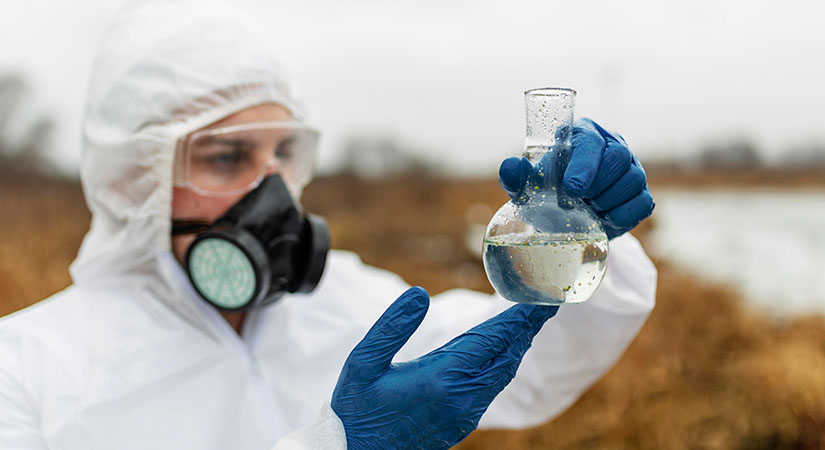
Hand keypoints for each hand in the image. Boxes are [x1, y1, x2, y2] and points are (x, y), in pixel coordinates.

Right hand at [331, 287, 557, 449]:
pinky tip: (501, 356)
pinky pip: (491, 389)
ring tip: (527, 325)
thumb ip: (392, 326)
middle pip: (505, 356)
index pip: (490, 340)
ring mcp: (464, 414)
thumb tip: (420, 294)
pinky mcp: (460, 423)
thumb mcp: (363, 363)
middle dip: (525, 329)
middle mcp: (461, 397)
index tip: (539, 300)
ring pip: (501, 375)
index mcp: (441, 378)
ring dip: (515, 348)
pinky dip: (502, 366)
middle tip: (544, 306)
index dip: (516, 319)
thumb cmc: (356, 408)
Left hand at [499, 118, 654, 238]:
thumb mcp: (528, 186)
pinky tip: (605, 219)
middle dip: (597, 185)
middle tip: (579, 201)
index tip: (571, 189)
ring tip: (589, 210)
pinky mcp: (642, 192)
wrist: (567, 218)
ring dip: (608, 201)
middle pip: (618, 158)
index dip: (584, 165)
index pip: (591, 141)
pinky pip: (643, 203)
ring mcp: (631, 167)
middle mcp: (612, 145)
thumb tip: (510, 167)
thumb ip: (517, 177)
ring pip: (633, 179)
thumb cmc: (547, 192)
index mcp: (583, 134)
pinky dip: (623, 215)